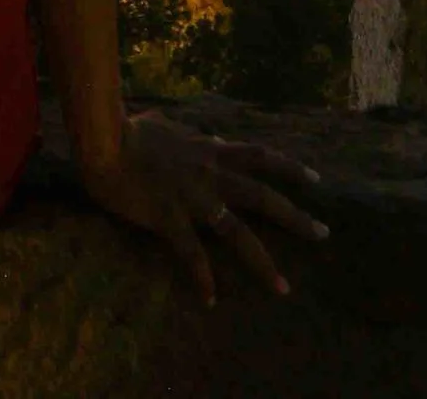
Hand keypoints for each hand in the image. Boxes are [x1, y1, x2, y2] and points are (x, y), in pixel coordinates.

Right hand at [79, 114, 327, 305]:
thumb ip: (194, 136)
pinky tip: (211, 298)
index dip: (289, 167)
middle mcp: (209, 172)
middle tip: (324, 233)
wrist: (102, 139)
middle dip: (296, 216)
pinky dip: (202, 277)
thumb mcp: (169, 127)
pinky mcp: (169, 216)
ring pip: (237, 232)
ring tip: (283, 289)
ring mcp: (191, 196)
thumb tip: (215, 138)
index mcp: (209, 151)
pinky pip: (191, 253)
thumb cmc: (129, 130)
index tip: (316, 180)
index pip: (259, 156)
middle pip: (262, 195)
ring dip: (262, 262)